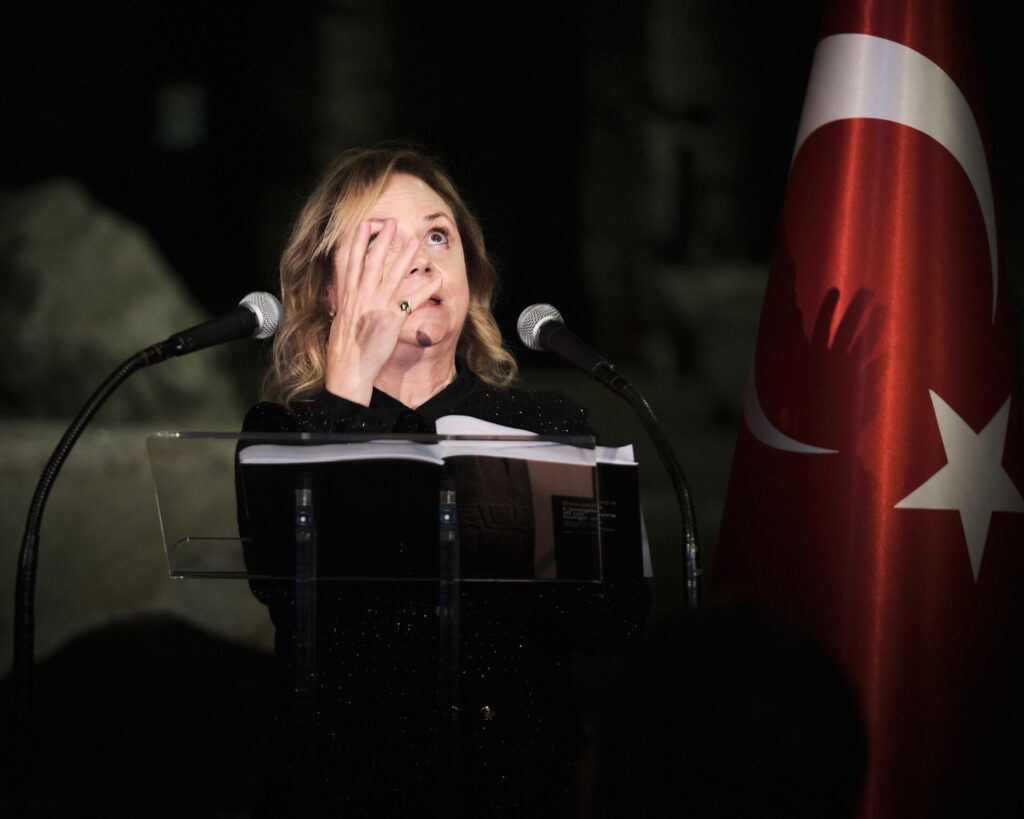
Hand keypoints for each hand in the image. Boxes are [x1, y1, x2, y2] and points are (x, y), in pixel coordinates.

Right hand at [324, 218, 440, 403]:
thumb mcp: (341, 318)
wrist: (348, 367)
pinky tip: (435, 278)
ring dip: (405, 257)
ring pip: (393, 275)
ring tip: (415, 241)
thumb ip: (349, 302)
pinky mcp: (392, 319)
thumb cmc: (344, 348)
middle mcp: (362, 297)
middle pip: (372, 262)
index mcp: (348, 296)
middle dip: (382, 241)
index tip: (364, 224)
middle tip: (392, 223)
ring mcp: (377, 306)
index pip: (351, 262)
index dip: (357, 241)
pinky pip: (411, 300)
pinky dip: (425, 288)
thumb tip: (351, 293)